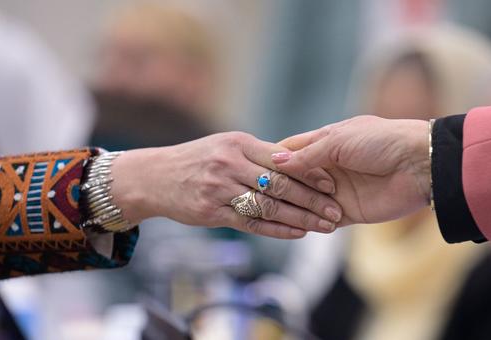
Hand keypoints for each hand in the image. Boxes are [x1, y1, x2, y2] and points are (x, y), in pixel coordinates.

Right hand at [109, 132, 342, 238]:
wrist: (154, 177)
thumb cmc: (196, 159)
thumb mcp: (225, 144)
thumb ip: (257, 153)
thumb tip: (296, 161)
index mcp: (238, 143)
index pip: (283, 159)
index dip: (311, 173)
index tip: (333, 184)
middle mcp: (230, 164)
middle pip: (280, 184)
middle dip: (312, 199)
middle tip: (335, 210)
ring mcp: (219, 189)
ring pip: (269, 206)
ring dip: (300, 218)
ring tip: (323, 226)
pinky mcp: (212, 212)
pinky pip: (251, 224)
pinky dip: (277, 230)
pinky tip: (297, 234)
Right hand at [273, 115, 429, 225]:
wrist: (420, 165)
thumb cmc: (382, 141)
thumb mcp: (339, 141)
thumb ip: (306, 155)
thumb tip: (275, 161)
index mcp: (326, 141)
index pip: (292, 150)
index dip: (273, 159)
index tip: (253, 168)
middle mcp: (329, 166)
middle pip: (295, 178)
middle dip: (280, 186)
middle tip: (259, 194)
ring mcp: (337, 190)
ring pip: (306, 200)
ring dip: (294, 205)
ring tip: (274, 210)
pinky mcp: (349, 211)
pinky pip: (323, 219)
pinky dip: (311, 222)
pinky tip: (295, 224)